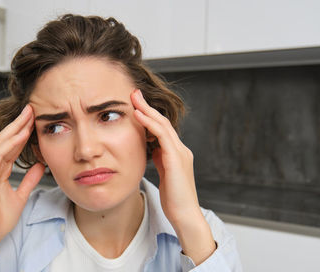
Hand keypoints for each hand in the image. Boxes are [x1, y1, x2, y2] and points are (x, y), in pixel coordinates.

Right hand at [0, 105, 44, 270]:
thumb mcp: (21, 195)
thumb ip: (29, 179)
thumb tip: (41, 165)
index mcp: (0, 170)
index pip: (13, 145)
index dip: (23, 132)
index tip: (35, 119)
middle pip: (6, 140)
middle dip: (18, 124)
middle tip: (31, 108)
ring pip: (1, 144)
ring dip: (14, 129)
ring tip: (27, 116)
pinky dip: (9, 145)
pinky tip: (19, 136)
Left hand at [130, 89, 215, 263]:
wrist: (185, 216)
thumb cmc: (174, 201)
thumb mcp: (164, 176)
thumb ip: (159, 161)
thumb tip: (149, 151)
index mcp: (177, 154)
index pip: (162, 129)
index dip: (149, 116)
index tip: (136, 105)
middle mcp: (181, 150)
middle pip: (163, 122)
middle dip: (147, 106)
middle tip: (134, 92)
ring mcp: (180, 154)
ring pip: (163, 125)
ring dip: (147, 110)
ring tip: (134, 98)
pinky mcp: (177, 160)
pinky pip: (162, 136)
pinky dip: (150, 124)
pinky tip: (139, 116)